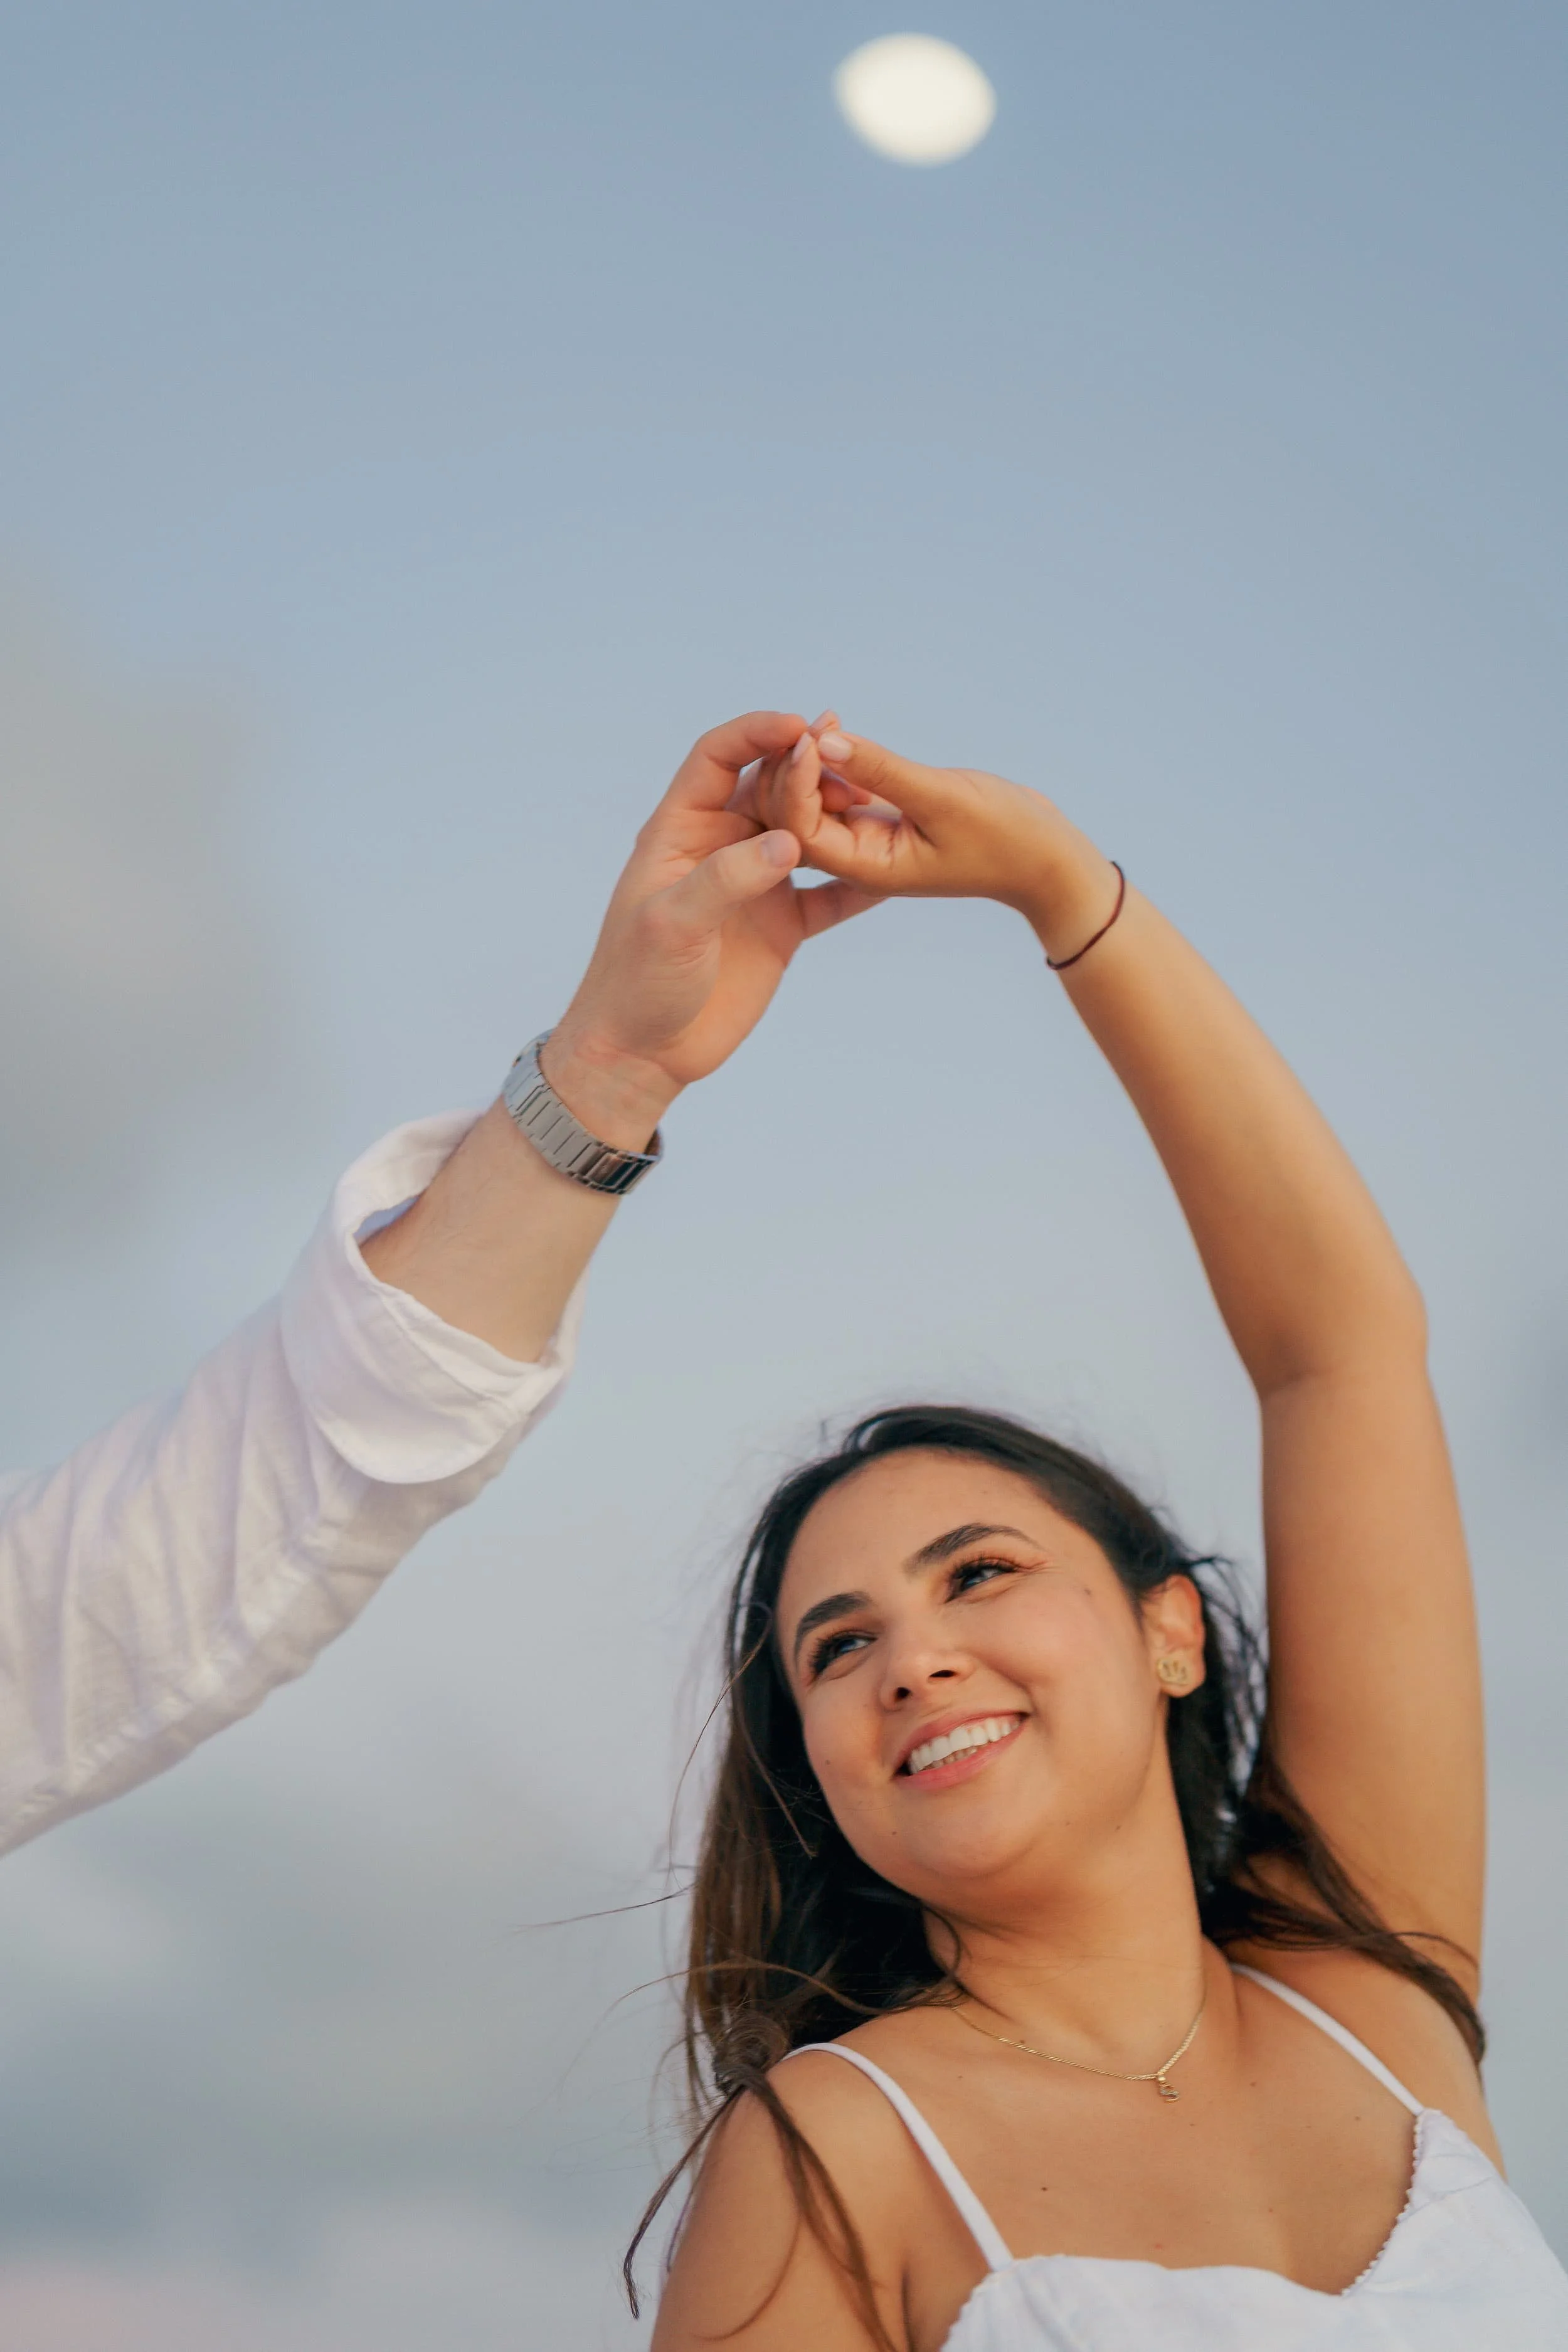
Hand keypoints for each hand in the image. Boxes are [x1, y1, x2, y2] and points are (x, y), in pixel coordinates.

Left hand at [545, 712, 879, 1145]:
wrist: (643, 1052)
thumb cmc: (636, 981)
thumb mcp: (673, 923)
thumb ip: (727, 878)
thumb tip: (789, 842)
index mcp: (679, 831)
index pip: (717, 759)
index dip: (756, 734)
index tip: (800, 726)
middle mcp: (720, 848)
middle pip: (771, 787)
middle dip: (810, 768)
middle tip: (853, 761)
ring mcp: (754, 885)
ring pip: (806, 833)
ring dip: (839, 816)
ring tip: (879, 801)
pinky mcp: (781, 925)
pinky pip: (829, 894)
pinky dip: (859, 883)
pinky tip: (892, 874)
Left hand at [736, 722, 1121, 963]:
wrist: (1045, 859)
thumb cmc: (1004, 837)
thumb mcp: (942, 798)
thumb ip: (882, 770)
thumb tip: (825, 741)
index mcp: (866, 868)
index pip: (801, 829)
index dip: (797, 782)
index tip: (812, 738)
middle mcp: (858, 859)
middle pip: (795, 818)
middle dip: (796, 769)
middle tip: (818, 721)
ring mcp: (868, 841)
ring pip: (813, 803)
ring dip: (813, 763)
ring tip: (829, 720)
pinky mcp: (881, 821)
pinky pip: (838, 793)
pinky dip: (835, 764)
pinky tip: (842, 733)